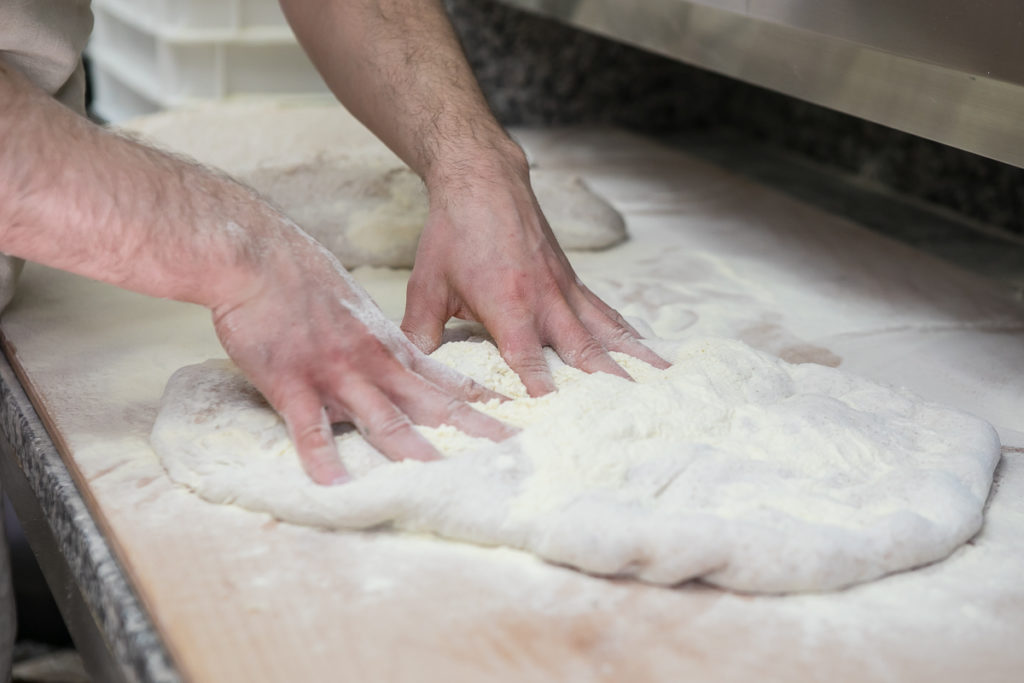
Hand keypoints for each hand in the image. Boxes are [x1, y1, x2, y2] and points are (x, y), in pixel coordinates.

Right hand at [211, 226, 515, 484]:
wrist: (258, 255)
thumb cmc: (304, 278)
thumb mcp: (360, 309)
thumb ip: (382, 342)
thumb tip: (400, 362)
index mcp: (392, 348)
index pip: (450, 382)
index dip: (486, 404)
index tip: (520, 422)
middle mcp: (376, 363)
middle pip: (434, 406)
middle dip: (475, 432)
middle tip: (513, 453)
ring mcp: (336, 373)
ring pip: (384, 420)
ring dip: (415, 452)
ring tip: (443, 480)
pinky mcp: (291, 382)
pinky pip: (309, 426)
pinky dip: (322, 455)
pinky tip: (334, 484)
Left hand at [401, 154, 669, 395]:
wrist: (483, 180)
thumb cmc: (453, 232)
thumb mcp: (426, 285)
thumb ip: (419, 332)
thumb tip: (407, 371)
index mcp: (508, 305)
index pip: (528, 363)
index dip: (542, 396)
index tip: (556, 427)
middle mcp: (545, 300)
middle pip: (583, 353)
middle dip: (606, 388)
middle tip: (629, 418)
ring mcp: (564, 289)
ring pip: (605, 332)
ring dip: (633, 361)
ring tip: (662, 385)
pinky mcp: (572, 281)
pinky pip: (606, 313)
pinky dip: (628, 334)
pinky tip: (647, 352)